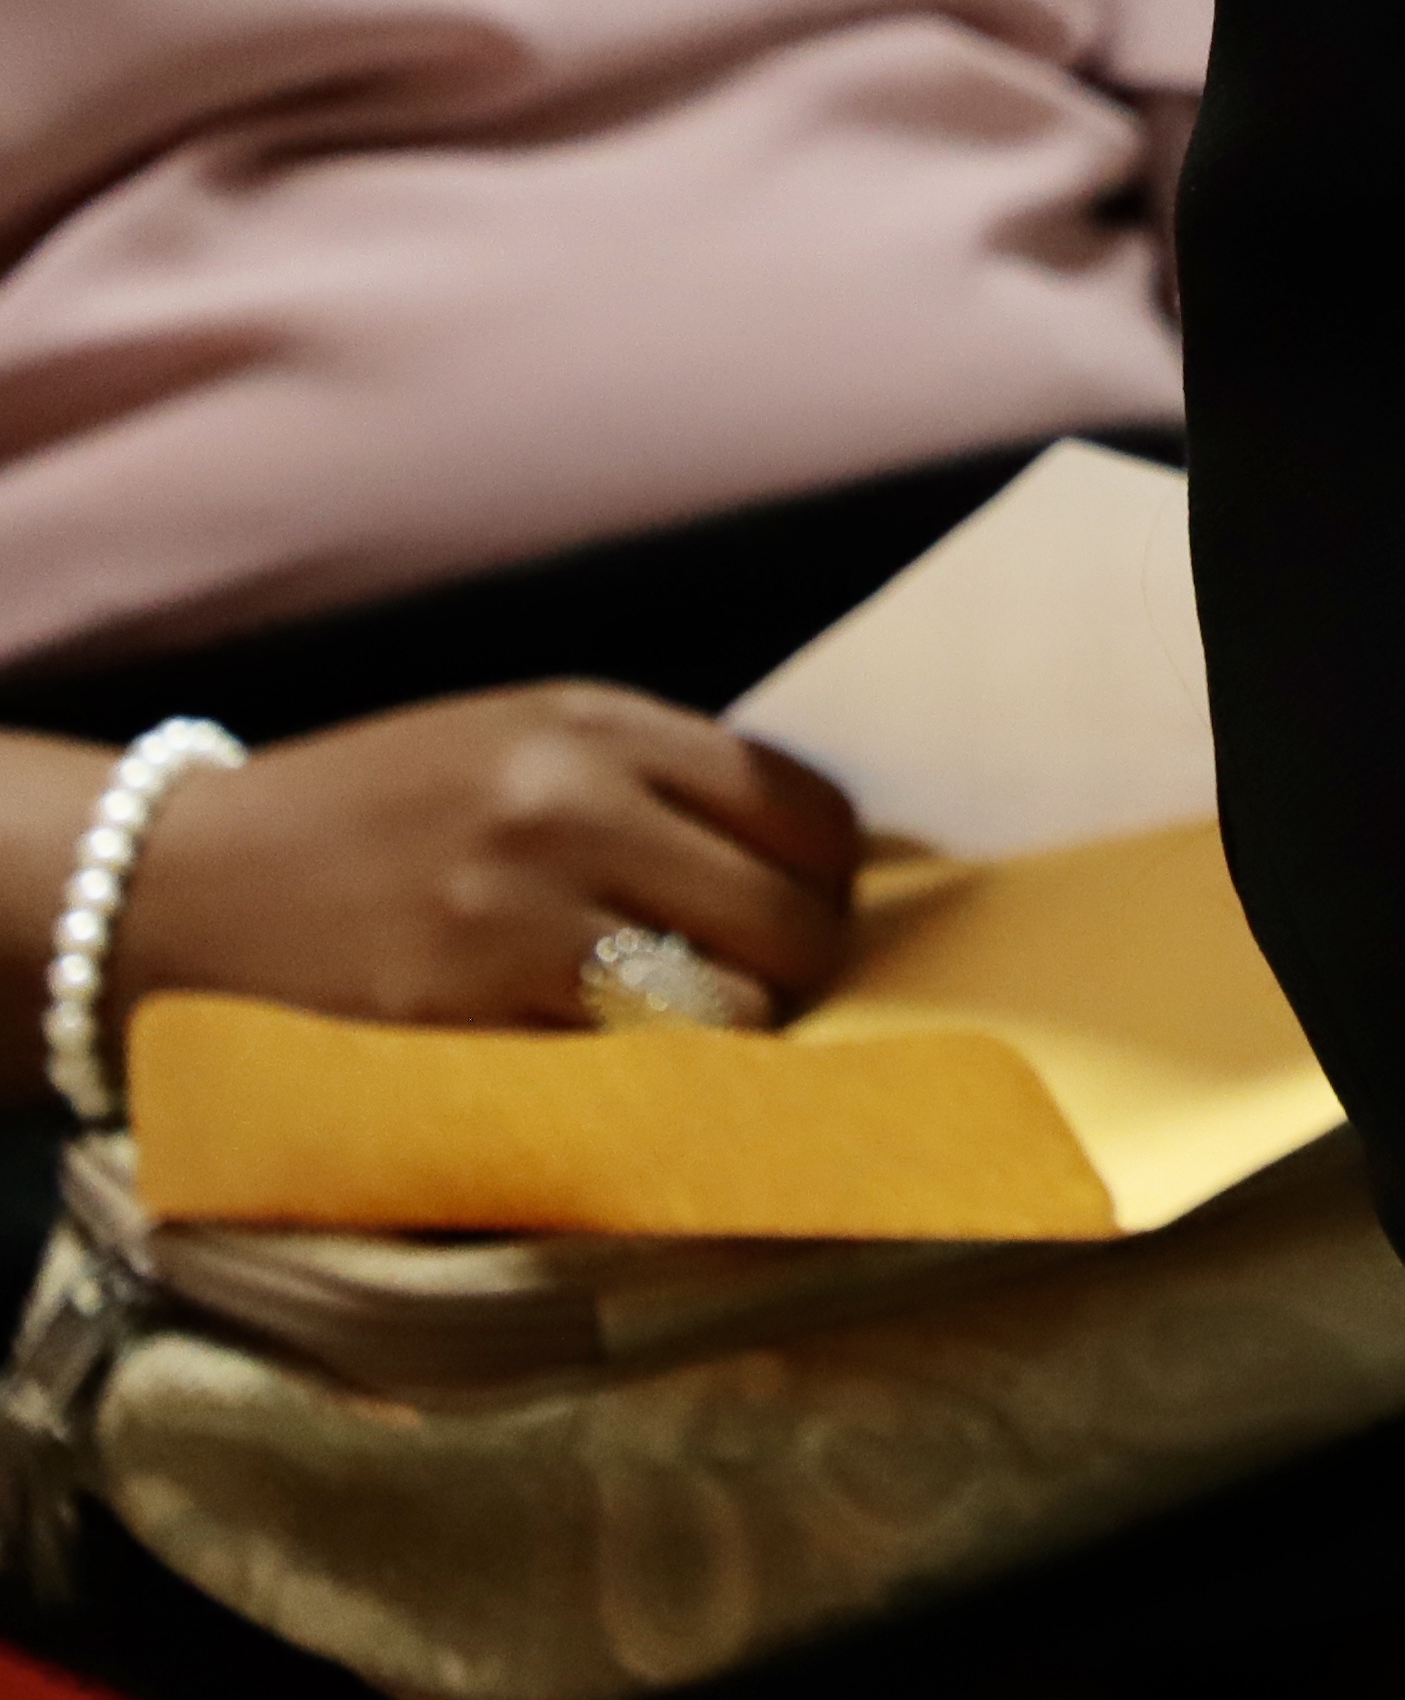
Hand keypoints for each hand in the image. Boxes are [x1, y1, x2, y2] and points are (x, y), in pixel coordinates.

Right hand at [108, 685, 866, 1041]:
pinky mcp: (449, 1028)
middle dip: (789, 973)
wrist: (163, 890)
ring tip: (672, 1044)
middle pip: (788, 921)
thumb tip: (813, 870)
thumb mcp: (516, 748)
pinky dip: (636, 1094)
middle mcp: (563, 810)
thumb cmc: (369, 823)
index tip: (797, 910)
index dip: (824, 877)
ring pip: (723, 1014)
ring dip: (719, 1046)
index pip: (808, 811)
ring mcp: (506, 923)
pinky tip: (605, 1084)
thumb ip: (656, 789)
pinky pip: (619, 1081)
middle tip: (746, 995)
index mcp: (591, 726)